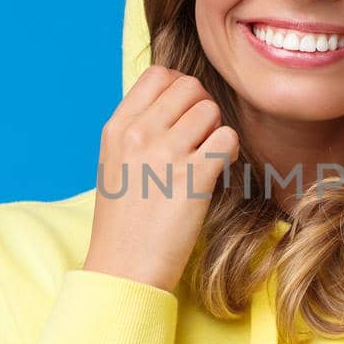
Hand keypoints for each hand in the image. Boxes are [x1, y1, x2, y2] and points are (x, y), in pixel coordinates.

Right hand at [83, 65, 239, 291]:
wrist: (124, 269)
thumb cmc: (123, 221)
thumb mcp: (114, 163)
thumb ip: (137, 129)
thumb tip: (172, 101)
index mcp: (117, 127)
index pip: (158, 75)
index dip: (180, 87)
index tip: (183, 114)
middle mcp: (139, 134)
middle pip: (190, 87)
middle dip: (202, 108)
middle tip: (199, 138)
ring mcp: (166, 154)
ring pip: (211, 110)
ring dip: (215, 132)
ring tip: (204, 158)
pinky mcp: (193, 177)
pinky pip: (227, 138)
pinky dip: (229, 152)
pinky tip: (216, 171)